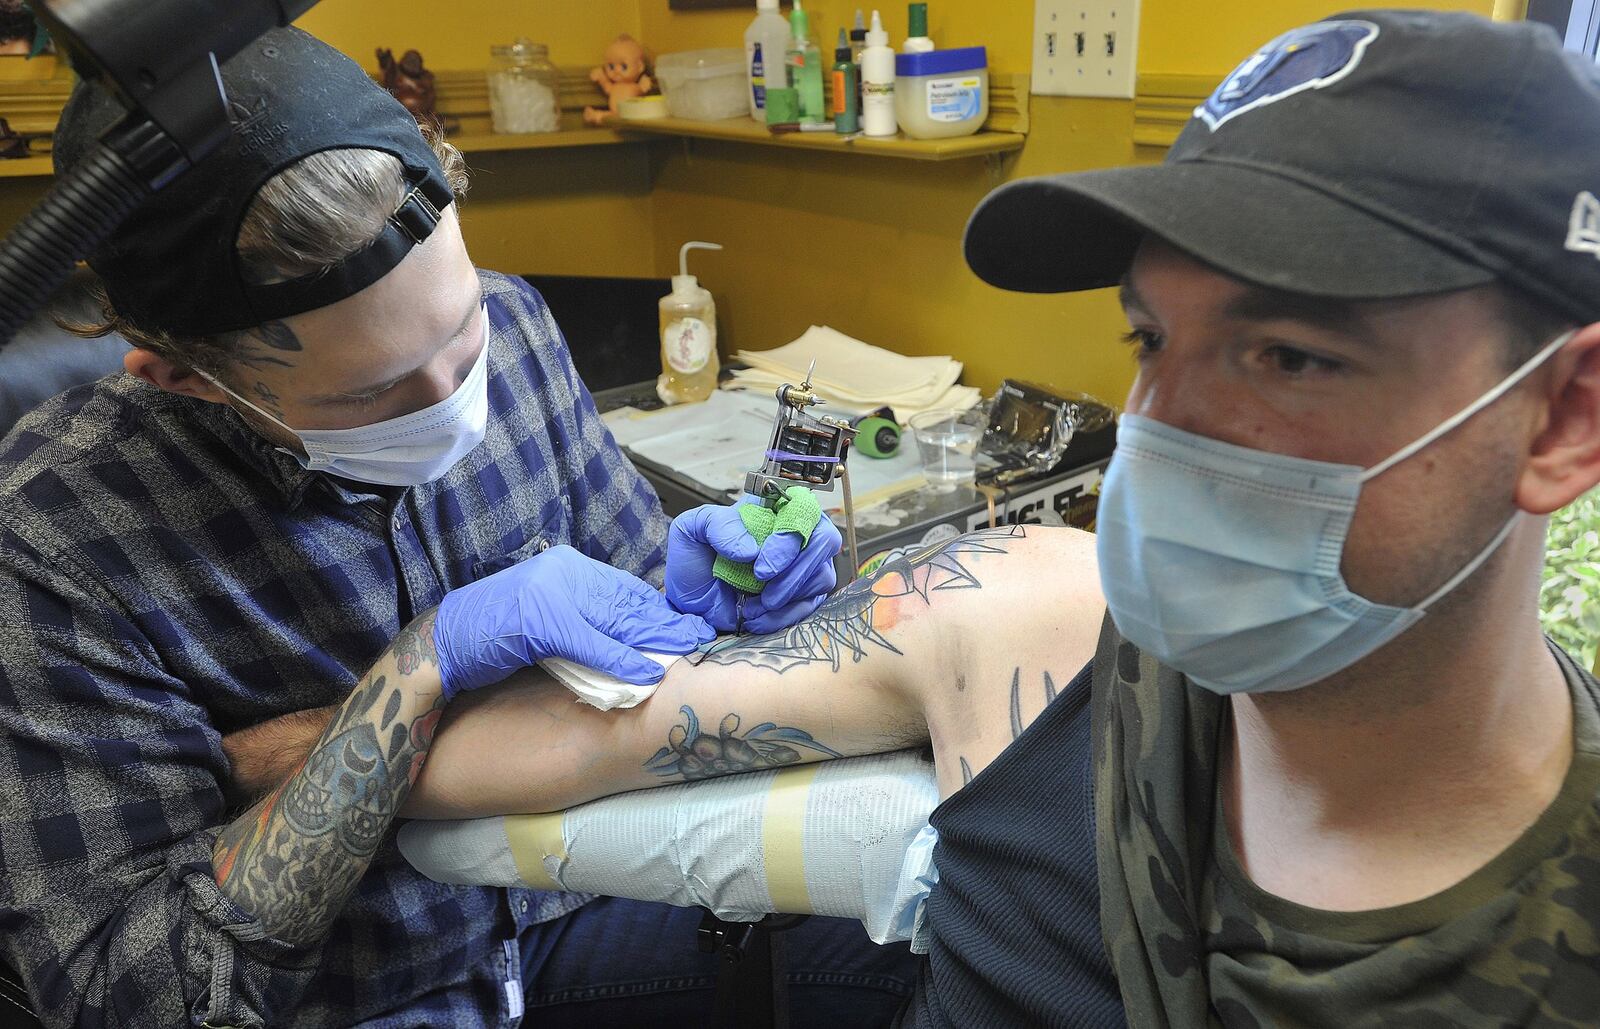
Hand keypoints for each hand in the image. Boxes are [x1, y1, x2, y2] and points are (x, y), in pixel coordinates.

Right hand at [433, 545, 713, 698]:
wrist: (443, 644)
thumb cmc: (492, 635)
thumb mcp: (545, 617)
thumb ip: (582, 618)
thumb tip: (625, 637)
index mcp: (564, 567)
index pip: (623, 588)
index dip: (657, 610)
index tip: (687, 624)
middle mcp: (561, 571)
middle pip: (626, 601)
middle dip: (665, 623)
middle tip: (699, 638)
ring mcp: (551, 593)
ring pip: (615, 619)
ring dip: (653, 640)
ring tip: (685, 653)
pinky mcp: (541, 621)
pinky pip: (593, 643)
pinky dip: (622, 660)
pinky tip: (645, 673)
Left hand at [666, 497, 841, 633]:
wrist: (692, 601)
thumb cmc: (696, 560)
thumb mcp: (692, 530)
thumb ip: (717, 525)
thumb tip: (751, 548)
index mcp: (771, 507)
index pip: (803, 505)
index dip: (790, 533)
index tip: (761, 563)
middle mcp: (792, 532)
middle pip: (823, 539)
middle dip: (794, 568)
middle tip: (761, 582)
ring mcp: (802, 564)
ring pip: (821, 574)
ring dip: (785, 594)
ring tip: (751, 604)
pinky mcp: (804, 594)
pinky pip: (811, 604)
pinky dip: (783, 615)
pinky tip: (757, 616)